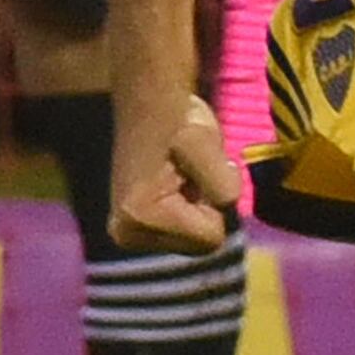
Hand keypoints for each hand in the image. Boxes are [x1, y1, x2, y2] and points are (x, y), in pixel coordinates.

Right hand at [111, 88, 235, 257]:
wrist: (150, 107)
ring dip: (196, 211)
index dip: (215, 204)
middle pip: (201, 247)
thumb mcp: (205, 142)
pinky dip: (186, 214)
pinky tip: (173, 187)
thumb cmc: (179, 120)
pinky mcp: (133, 231)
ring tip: (181, 178)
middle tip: (189, 174)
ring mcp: (127, 235)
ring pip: (193, 242)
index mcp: (140, 216)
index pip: (211, 239)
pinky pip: (182, 237)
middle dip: (205, 211)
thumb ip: (222, 182)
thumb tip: (228, 206)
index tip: (197, 172)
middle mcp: (127, 233)